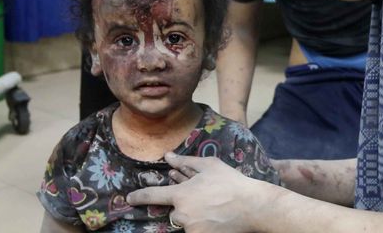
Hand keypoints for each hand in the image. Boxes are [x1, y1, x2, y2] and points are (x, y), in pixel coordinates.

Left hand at [127, 152, 278, 232]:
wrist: (253, 207)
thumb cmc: (231, 182)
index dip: (139, 196)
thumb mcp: (209, 166)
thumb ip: (186, 162)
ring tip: (213, 208)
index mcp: (181, 194)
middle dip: (184, 206)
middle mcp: (183, 214)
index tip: (129, 198)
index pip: (152, 196)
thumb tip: (168, 157)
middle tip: (203, 200)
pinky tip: (217, 217)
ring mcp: (191, 228)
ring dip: (194, 216)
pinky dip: (203, 225)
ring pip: (186, 222)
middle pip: (174, 212)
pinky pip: (195, 230)